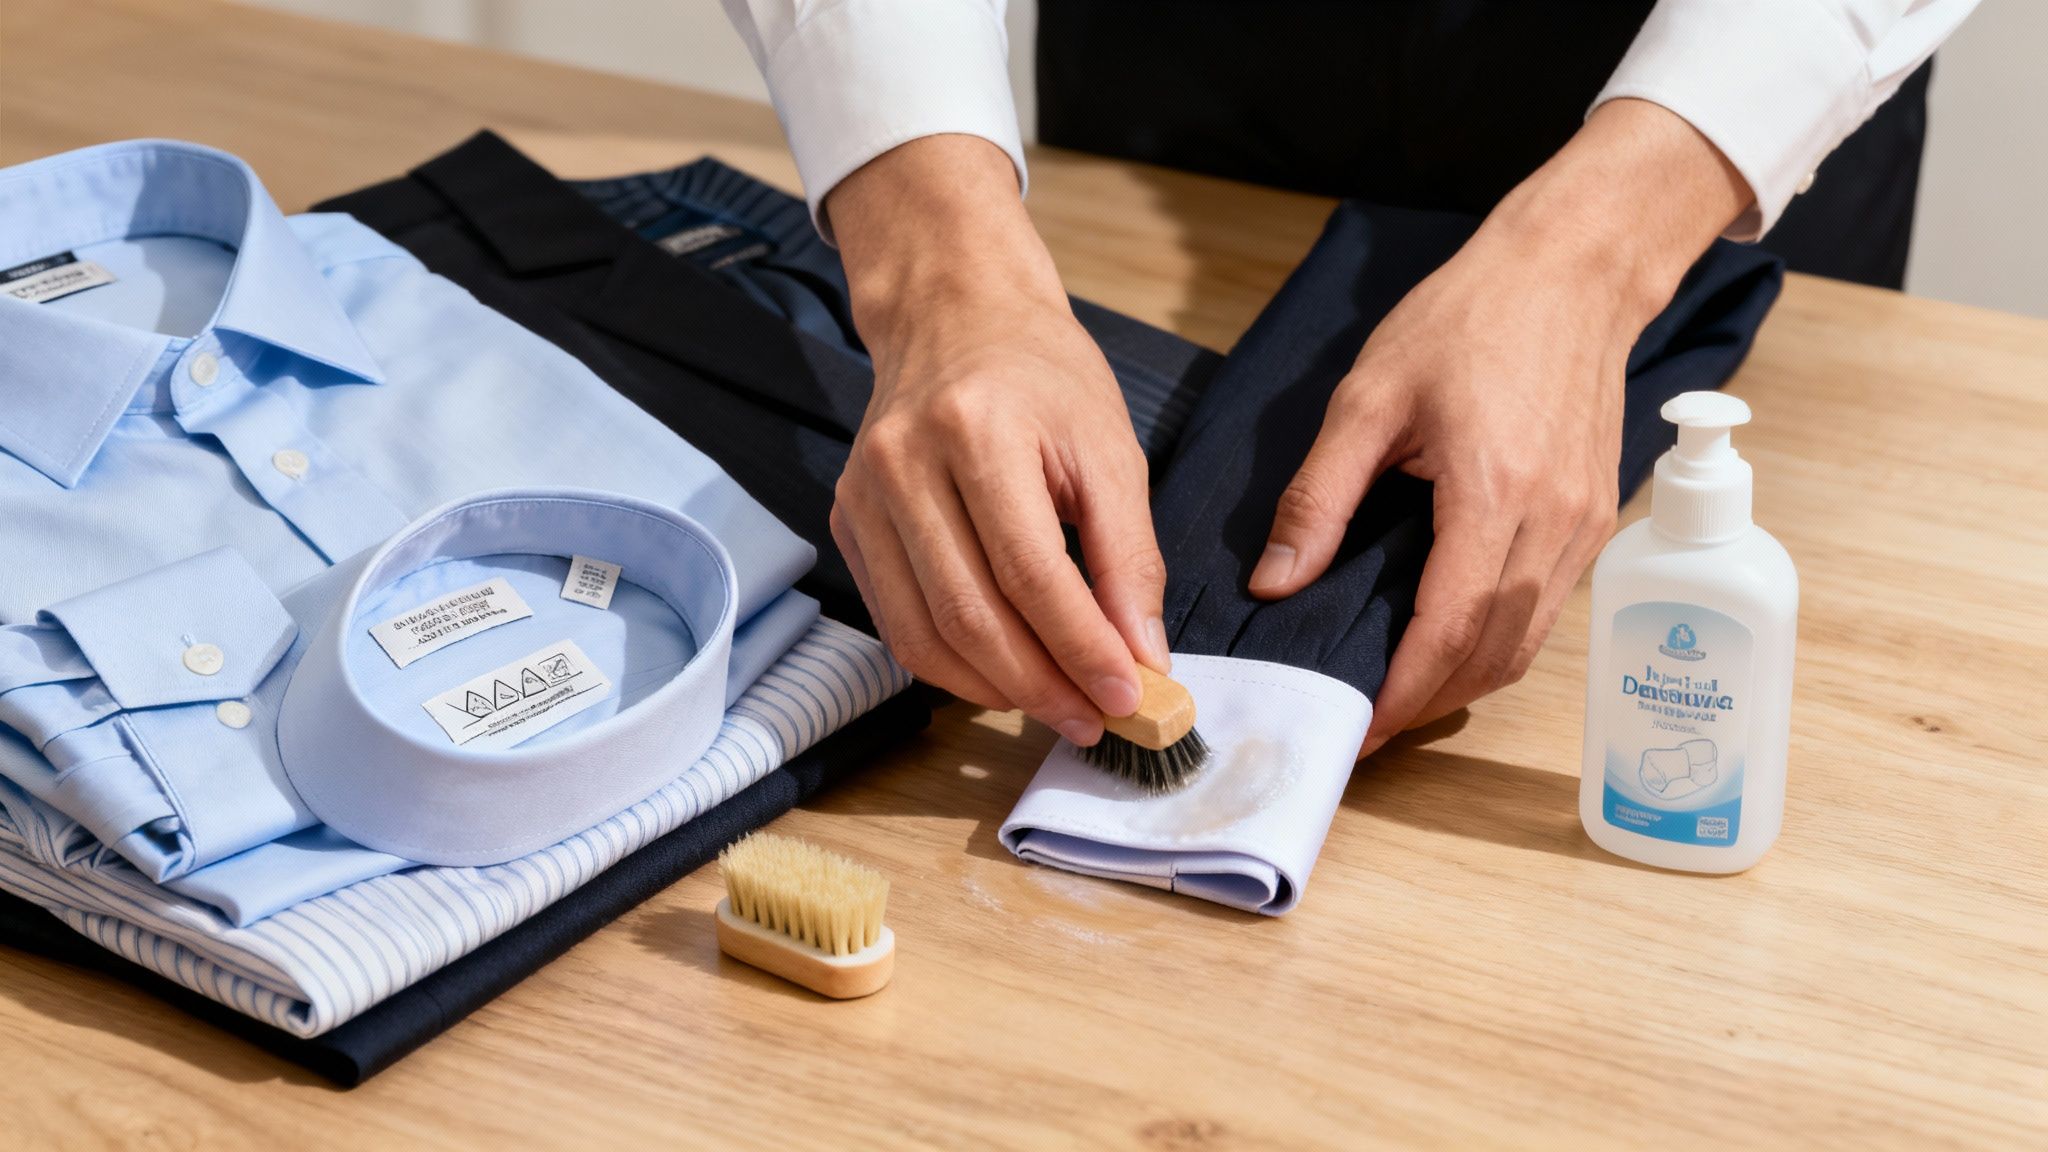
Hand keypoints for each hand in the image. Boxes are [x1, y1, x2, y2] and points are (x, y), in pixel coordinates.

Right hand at [826, 135, 1169, 745]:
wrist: (954, 316)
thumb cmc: (1042, 377)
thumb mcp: (1109, 449)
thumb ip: (1129, 555)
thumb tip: (1142, 657)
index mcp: (976, 429)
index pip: (1030, 571)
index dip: (1080, 647)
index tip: (1128, 696)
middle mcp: (903, 463)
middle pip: (970, 613)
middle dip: (1040, 684)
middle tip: (1095, 719)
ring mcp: (862, 496)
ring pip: (924, 634)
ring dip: (995, 689)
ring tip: (1057, 707)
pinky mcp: (846, 522)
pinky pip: (897, 623)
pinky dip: (953, 667)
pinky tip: (1004, 677)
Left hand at [1247, 100, 1752, 755]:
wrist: (1570, 271)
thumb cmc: (1466, 319)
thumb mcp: (1367, 397)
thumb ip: (1318, 497)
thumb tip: (1274, 583)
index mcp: (1493, 491)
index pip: (1449, 626)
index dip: (1403, 691)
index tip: (1357, 728)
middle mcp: (1552, 520)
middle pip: (1492, 653)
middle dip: (1428, 702)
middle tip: (1365, 726)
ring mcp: (1584, 526)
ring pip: (1526, 643)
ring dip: (1464, 683)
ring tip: (1400, 698)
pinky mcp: (1594, 520)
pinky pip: (1546, 611)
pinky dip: (1497, 645)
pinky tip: (1447, 645)